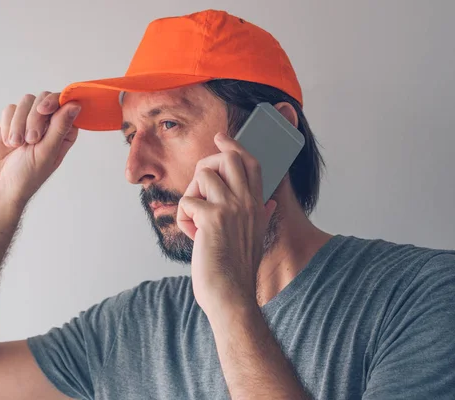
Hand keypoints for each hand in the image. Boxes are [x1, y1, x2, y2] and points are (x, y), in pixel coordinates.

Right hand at [0, 92, 80, 209]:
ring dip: (19, 123)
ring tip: (17, 144)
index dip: (55, 102)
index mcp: (63, 132)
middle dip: (34, 117)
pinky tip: (8, 142)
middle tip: (31, 139)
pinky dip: (7, 125)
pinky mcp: (10, 121)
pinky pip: (9, 109)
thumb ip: (60, 127)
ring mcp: (28, 120)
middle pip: (44, 98)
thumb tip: (75, 105)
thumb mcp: (47, 152)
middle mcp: (47, 124)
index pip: (65, 104)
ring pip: (26, 101)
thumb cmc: (27, 176)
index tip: (44, 110)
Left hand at [176, 132, 276, 316]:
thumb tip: (270, 204)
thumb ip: (261, 218)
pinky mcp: (212, 218)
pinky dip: (183, 218)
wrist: (231, 295)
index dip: (235, 147)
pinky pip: (187, 201)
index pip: (251, 163)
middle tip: (198, 185)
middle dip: (207, 164)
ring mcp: (231, 208)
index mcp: (258, 206)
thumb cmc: (237, 270)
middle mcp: (248, 202)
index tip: (222, 138)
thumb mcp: (256, 239)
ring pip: (203, 176)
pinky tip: (192, 235)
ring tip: (195, 221)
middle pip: (227, 159)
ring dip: (191, 196)